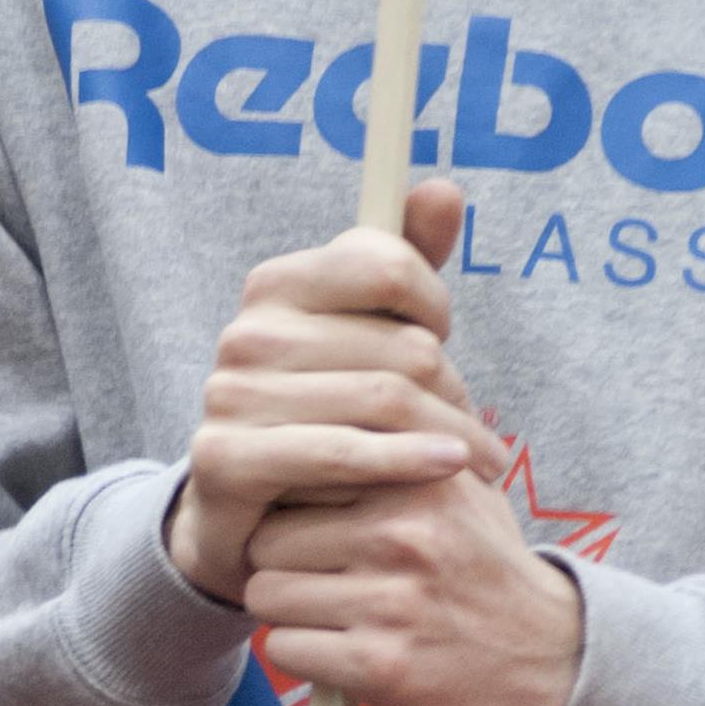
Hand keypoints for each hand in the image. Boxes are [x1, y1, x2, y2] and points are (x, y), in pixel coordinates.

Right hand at [167, 183, 503, 604]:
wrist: (252, 515)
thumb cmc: (326, 414)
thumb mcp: (366, 336)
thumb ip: (403, 263)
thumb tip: (444, 190)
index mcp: (277, 285)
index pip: (386, 265)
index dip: (433, 301)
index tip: (443, 335)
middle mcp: (248, 331)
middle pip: (400, 344)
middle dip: (452, 387)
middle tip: (475, 425)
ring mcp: (231, 394)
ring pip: (383, 400)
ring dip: (449, 433)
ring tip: (477, 458)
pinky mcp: (226, 458)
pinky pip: (342, 452)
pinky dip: (407, 463)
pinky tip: (451, 471)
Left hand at [245, 463, 584, 705]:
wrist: (553, 661)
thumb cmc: (488, 570)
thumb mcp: (463, 488)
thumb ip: (401, 446)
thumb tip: (322, 404)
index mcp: (418, 479)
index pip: (299, 472)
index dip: (294, 504)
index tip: (313, 525)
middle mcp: (404, 532)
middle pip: (268, 538)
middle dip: (281, 564)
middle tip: (319, 582)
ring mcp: (391, 600)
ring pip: (266, 594)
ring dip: (289, 614)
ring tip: (334, 617)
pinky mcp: (380, 664)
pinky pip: (286, 649)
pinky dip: (304, 657)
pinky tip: (342, 654)